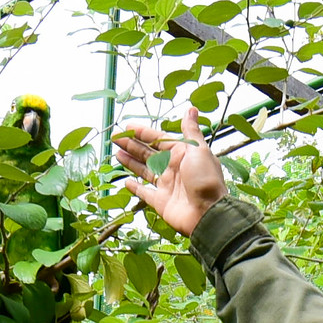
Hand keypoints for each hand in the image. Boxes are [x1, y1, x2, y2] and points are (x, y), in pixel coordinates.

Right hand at [113, 108, 227, 236]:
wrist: (208, 213)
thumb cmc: (206, 179)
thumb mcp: (199, 150)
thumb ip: (191, 131)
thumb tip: (191, 108)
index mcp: (181, 154)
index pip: (158, 140)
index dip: (143, 133)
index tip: (127, 126)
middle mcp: (172, 168)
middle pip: (148, 153)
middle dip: (132, 145)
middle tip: (115, 137)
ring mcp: (166, 185)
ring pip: (144, 170)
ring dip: (131, 162)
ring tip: (117, 153)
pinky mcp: (160, 202)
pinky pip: (144, 193)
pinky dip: (136, 188)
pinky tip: (126, 181)